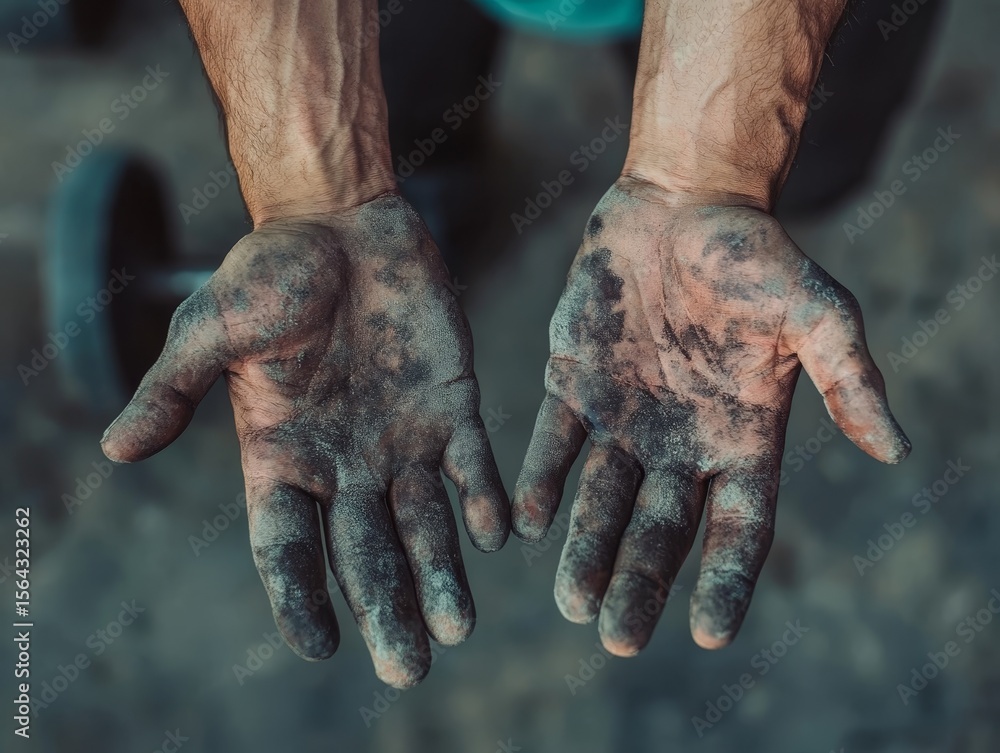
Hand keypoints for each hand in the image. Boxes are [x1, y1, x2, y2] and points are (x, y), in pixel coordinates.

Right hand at [102, 194, 509, 686]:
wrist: (341, 221)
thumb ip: (174, 390)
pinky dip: (483, 498)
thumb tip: (117, 450)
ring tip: (458, 627)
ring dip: (443, 573)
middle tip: (408, 668)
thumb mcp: (212, 327)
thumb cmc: (270, 271)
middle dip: (386, 607)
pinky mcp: (451, 406)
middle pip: (364, 552)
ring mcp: (403, 439)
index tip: (321, 647)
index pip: (286, 546)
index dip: (299, 598)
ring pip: (426, 523)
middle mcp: (345, 463)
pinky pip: (472, 464)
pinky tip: (497, 534)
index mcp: (283, 456)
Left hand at [513, 177, 908, 654]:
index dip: (726, 580)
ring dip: (586, 549)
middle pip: (660, 531)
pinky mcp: (573, 385)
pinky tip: (527, 522)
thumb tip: (895, 450)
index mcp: (741, 439)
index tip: (709, 635)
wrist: (681, 201)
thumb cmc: (754, 254)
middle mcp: (678, 444)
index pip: (738, 529)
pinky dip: (541, 481)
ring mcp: (622, 419)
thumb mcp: (814, 310)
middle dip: (639, 583)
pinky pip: (554, 445)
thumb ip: (847, 377)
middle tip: (615, 638)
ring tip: (571, 600)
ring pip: (600, 499)